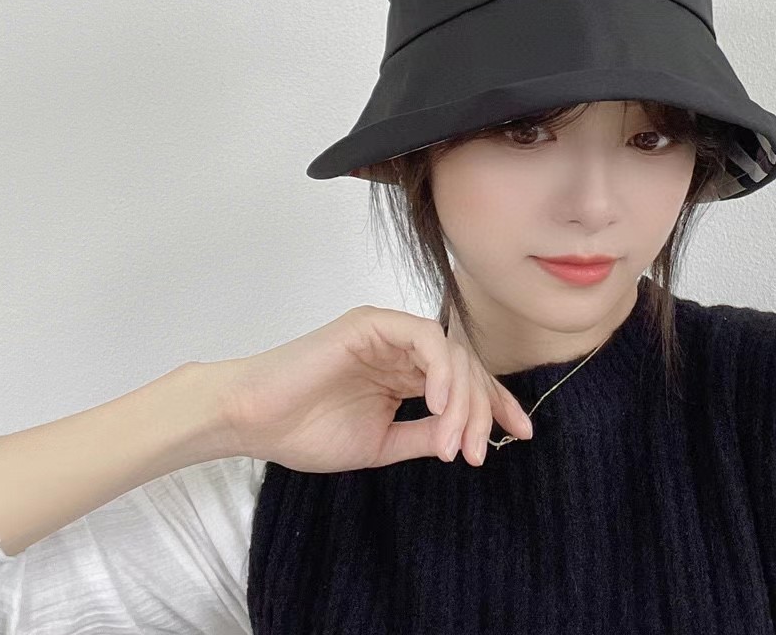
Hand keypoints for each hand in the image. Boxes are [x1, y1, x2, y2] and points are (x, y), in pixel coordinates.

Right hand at [213, 303, 533, 472]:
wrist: (254, 421)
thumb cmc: (305, 430)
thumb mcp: (381, 442)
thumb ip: (422, 435)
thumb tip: (464, 439)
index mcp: (406, 372)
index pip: (466, 381)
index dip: (496, 404)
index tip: (521, 434)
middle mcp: (403, 348)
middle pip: (467, 367)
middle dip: (482, 410)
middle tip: (477, 453)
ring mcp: (390, 332)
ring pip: (452, 353)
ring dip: (464, 399)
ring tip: (456, 442)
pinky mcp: (374, 323)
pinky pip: (425, 339)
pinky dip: (442, 370)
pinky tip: (440, 406)